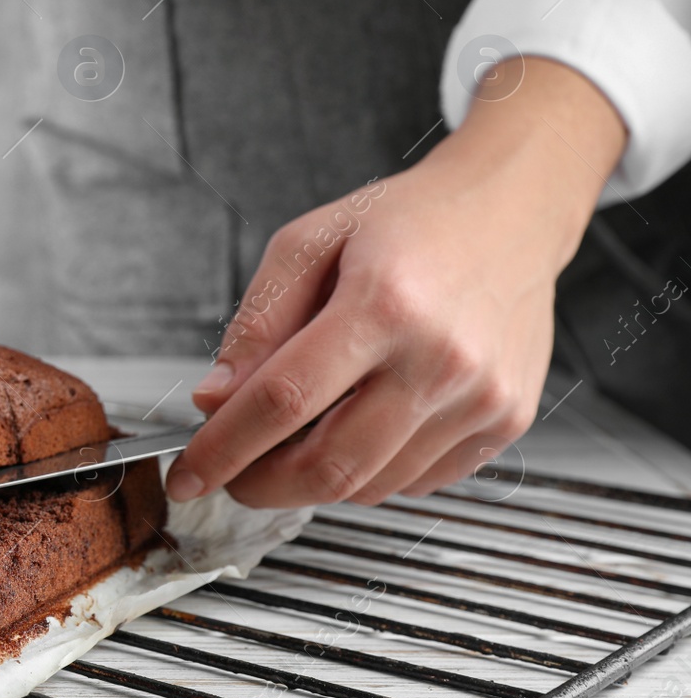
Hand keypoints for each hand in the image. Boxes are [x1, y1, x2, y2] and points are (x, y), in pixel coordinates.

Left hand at [166, 58, 627, 507]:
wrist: (510, 211)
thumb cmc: (407, 222)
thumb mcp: (307, 243)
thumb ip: (256, 324)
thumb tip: (214, 399)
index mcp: (384, 303)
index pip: (284, 400)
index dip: (224, 448)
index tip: (187, 473)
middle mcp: (441, 358)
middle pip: (329, 465)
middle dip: (261, 485)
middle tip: (230, 475)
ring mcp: (482, 398)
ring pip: (370, 485)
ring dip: (312, 481)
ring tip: (291, 440)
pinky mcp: (506, 422)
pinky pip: (415, 481)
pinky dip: (369, 474)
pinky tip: (355, 428)